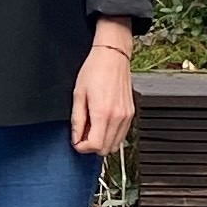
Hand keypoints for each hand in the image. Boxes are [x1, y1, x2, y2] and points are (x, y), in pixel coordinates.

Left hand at [71, 40, 137, 157]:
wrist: (113, 56)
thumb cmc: (95, 70)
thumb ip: (77, 120)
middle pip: (105, 149)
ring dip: (102, 142)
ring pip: (115, 145)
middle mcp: (118, 117)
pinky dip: (111, 135)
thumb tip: (76, 137)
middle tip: (82, 134)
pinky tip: (102, 124)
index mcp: (103, 112)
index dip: (82, 147)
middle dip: (91, 146)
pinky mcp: (131, 114)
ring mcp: (127, 116)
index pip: (94, 145)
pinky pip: (122, 135)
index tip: (76, 141)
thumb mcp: (78, 94)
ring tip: (92, 127)